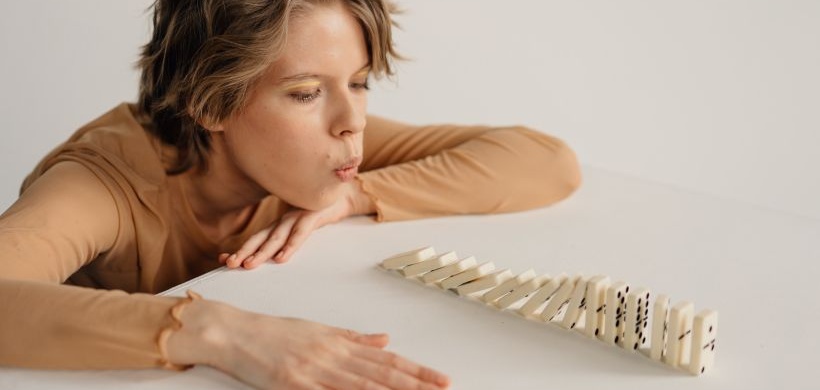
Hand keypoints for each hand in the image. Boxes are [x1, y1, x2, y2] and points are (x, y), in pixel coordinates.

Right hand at [167, 300, 450, 389]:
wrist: (235, 331)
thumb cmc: (275, 332)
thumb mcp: (319, 330)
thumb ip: (354, 338)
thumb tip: (386, 339)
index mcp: (340, 342)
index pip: (387, 360)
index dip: (416, 371)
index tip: (440, 380)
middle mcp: (333, 355)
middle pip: (382, 374)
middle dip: (415, 384)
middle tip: (443, 389)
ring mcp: (314, 371)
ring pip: (361, 386)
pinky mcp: (293, 385)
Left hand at [220, 180, 375, 268]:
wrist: (346, 194)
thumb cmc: (322, 211)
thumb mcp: (302, 224)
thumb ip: (289, 236)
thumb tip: (276, 254)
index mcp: (281, 223)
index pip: (257, 237)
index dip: (242, 248)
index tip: (224, 259)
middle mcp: (286, 219)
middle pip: (262, 238)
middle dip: (245, 252)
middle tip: (230, 264)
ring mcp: (299, 216)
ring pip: (277, 237)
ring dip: (262, 252)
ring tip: (249, 265)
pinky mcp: (313, 215)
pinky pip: (300, 233)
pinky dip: (291, 246)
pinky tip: (282, 258)